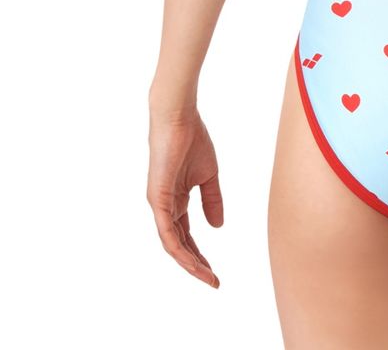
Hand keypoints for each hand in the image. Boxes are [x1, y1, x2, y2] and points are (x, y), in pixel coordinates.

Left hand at [147, 105, 223, 287]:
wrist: (180, 118)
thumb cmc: (192, 140)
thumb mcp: (209, 175)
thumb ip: (212, 200)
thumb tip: (217, 227)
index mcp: (176, 200)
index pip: (187, 235)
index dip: (200, 254)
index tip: (215, 270)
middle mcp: (165, 206)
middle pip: (179, 244)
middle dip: (196, 264)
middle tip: (214, 281)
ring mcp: (159, 204)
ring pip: (172, 244)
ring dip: (189, 263)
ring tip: (207, 276)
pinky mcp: (158, 199)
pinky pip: (168, 232)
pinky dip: (179, 249)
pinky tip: (192, 260)